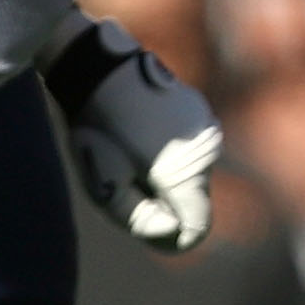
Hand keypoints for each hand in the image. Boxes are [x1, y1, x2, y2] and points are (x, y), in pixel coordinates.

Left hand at [42, 14, 222, 251]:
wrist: (97, 66)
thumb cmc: (97, 128)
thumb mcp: (105, 187)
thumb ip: (139, 220)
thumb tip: (170, 230)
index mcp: (186, 174)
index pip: (196, 227)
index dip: (172, 238)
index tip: (146, 229)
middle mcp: (207, 151)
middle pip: (192, 197)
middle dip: (164, 200)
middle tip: (124, 182)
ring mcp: (206, 126)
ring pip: (191, 169)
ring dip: (165, 173)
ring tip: (128, 152)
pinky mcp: (198, 108)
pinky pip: (189, 144)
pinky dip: (168, 149)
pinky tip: (137, 130)